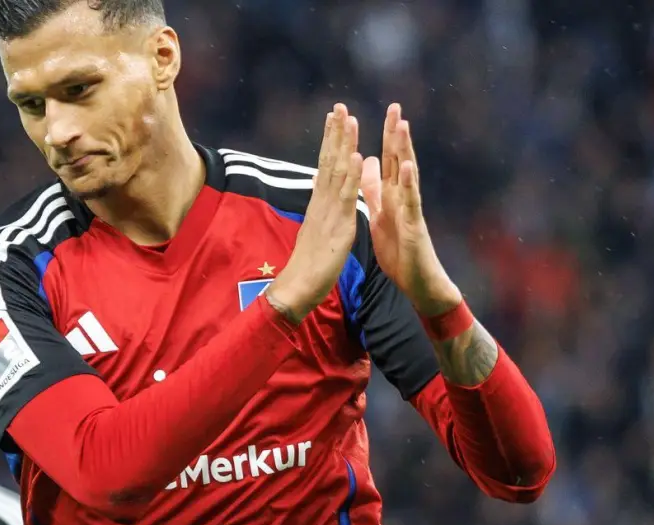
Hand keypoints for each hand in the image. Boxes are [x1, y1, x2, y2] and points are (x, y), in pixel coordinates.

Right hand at [267, 103, 363, 323]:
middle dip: (334, 133)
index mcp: (320, 205)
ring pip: (337, 172)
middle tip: (338, 106)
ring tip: (348, 119)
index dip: (330, 142)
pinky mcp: (339, 225)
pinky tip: (355, 155)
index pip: (325, 166)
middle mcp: (322, 203)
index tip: (334, 119)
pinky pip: (346, 197)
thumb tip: (319, 198)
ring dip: (343, 144)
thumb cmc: (308, 267)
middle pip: (329, 161)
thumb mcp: (316, 233)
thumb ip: (320, 213)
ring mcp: (329, 212)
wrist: (298, 289)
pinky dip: (350, 175)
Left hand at [359, 103, 459, 313]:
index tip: (379, 115)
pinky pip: (412, 202)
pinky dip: (409, 183)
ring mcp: (411, 208)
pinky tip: (406, 166)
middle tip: (394, 106)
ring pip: (408, 175)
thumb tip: (368, 165)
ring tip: (402, 125)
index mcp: (391, 195)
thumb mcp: (379, 214)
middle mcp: (403, 197)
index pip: (387, 160)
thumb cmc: (399, 250)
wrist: (415, 281)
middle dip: (396, 134)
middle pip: (399, 160)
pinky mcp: (414, 224)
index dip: (382, 138)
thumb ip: (374, 191)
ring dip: (405, 150)